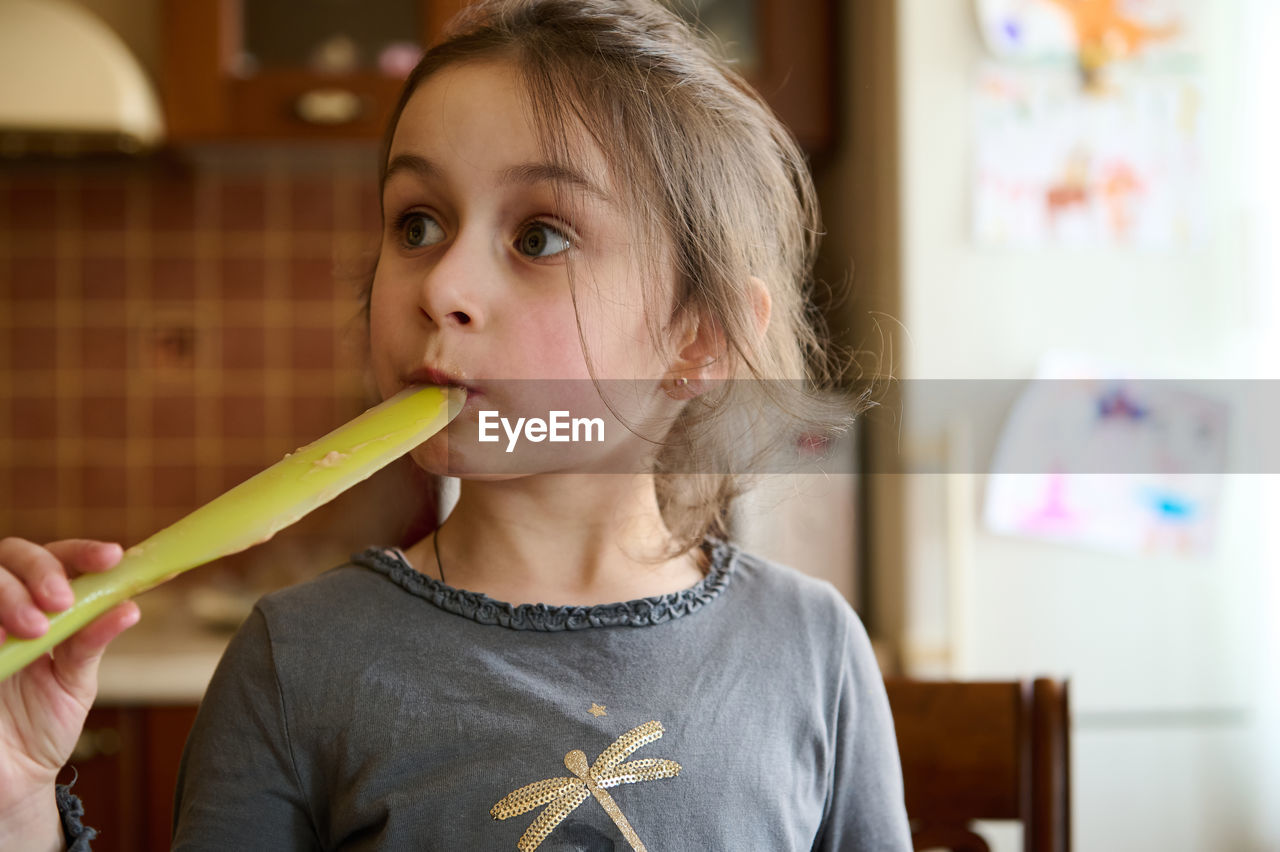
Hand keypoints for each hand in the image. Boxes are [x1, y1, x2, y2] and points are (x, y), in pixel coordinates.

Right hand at [0, 538, 138, 846]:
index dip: (82, 551)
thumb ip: (92, 642)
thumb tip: (128, 607)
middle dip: (40, 572)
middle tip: (61, 602)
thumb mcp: (75, 682)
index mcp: (40, 605)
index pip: (57, 557)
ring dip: (11, 596)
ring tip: (34, 630)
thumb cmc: (42, 725)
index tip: (112, 558)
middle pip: (12, 555)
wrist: (9, 778)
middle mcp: (5, 608)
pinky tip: (1, 642)